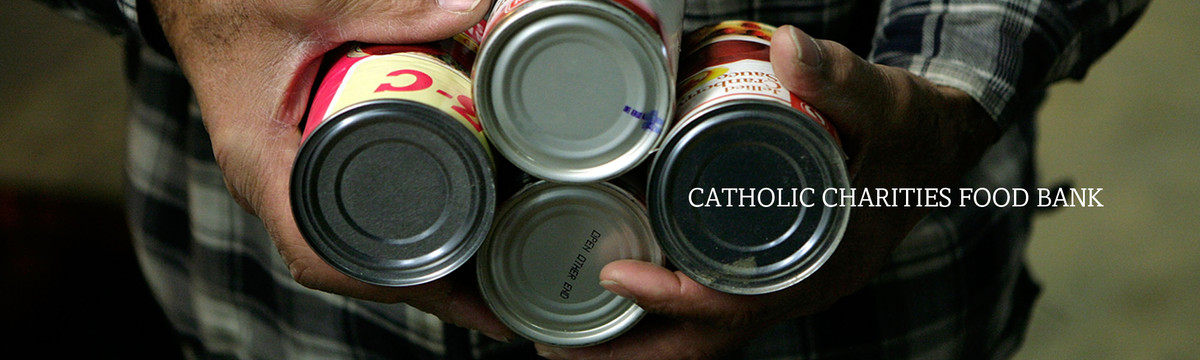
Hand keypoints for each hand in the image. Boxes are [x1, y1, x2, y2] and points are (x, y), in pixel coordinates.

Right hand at [147, 0, 514, 340]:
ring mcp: (281, 181)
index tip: (442, 287)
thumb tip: (469, 7)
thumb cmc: (232, 4)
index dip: (379, 281)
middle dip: (414, 286)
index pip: (315, 253)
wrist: (194, 0)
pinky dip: (392, 234)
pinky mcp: (297, 168)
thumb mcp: (313, 5)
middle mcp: (267, 184)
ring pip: (345, 247)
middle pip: (343, 264)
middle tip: (484, 299)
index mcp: (259, 159)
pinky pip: (344, 216)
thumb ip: (389, 7)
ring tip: (476, 282)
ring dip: (407, 268)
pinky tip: (440, 240)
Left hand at [536, 25, 998, 358]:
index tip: (616, 275)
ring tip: (557, 331)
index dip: (675, 297)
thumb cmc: (915, 133)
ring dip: (631, 341)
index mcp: (820, 267)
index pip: (739, 302)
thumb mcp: (889, 104)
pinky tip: (608, 283)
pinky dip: (655, 309)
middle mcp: (792, 285)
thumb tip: (786, 47)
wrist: (939, 146)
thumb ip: (842, 78)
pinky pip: (702, 303)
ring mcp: (776, 281)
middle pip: (702, 342)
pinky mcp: (764, 264)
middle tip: (550, 345)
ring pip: (697, 332)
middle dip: (628, 355)